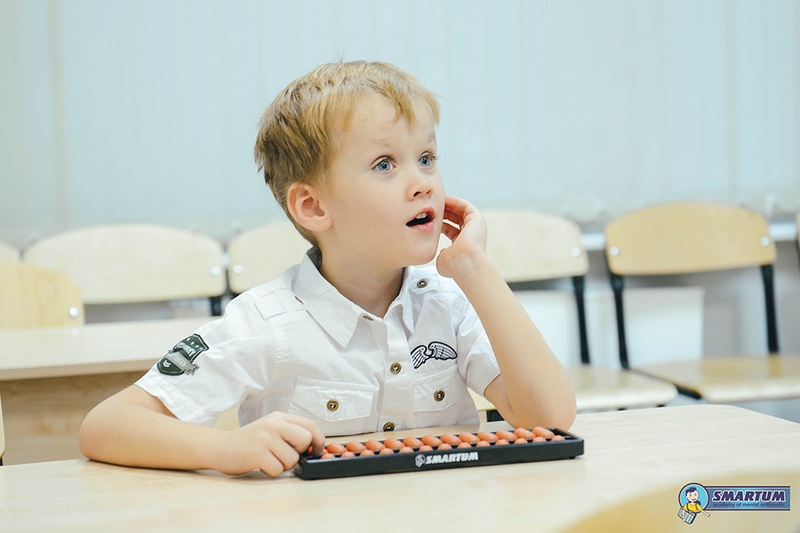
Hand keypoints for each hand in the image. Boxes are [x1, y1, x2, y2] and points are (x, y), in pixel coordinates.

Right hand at [210, 412, 324, 476]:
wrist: (219, 447)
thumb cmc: (249, 441)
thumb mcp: (270, 428)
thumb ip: (290, 432)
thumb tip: (315, 447)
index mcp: (279, 417)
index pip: (310, 425)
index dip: (318, 439)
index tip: (316, 450)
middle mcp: (273, 424)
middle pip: (305, 440)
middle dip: (299, 453)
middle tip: (285, 455)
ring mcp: (264, 438)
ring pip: (292, 459)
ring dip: (283, 465)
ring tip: (269, 459)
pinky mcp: (257, 453)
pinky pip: (278, 470)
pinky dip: (272, 472)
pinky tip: (261, 465)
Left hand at [436, 195, 487, 278]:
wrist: (466, 263)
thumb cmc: (454, 264)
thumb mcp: (442, 259)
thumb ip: (441, 253)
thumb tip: (442, 251)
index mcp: (462, 245)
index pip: (450, 230)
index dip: (439, 223)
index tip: (427, 218)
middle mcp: (470, 235)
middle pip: (455, 219)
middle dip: (443, 212)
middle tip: (431, 207)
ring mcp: (475, 227)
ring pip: (461, 211)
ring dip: (449, 205)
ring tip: (437, 200)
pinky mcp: (477, 219)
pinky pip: (466, 206)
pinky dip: (456, 201)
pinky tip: (445, 199)